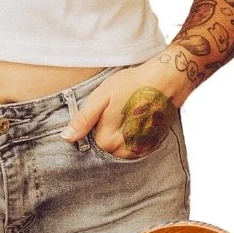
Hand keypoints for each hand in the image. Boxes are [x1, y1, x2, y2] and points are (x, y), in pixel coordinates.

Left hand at [59, 60, 186, 158]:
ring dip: (119, 139)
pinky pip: (136, 150)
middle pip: (106, 149)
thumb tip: (66, 138)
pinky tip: (136, 122)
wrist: (167, 80)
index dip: (94, 127)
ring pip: (121, 152)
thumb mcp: (102, 96)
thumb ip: (83, 119)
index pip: (91, 143)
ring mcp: (140, 149)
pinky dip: (133, 140)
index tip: (102, 113)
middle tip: (115, 113)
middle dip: (106, 134)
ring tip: (125, 116)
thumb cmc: (132, 84)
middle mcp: (124, 149)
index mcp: (107, 139)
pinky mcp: (152, 145)